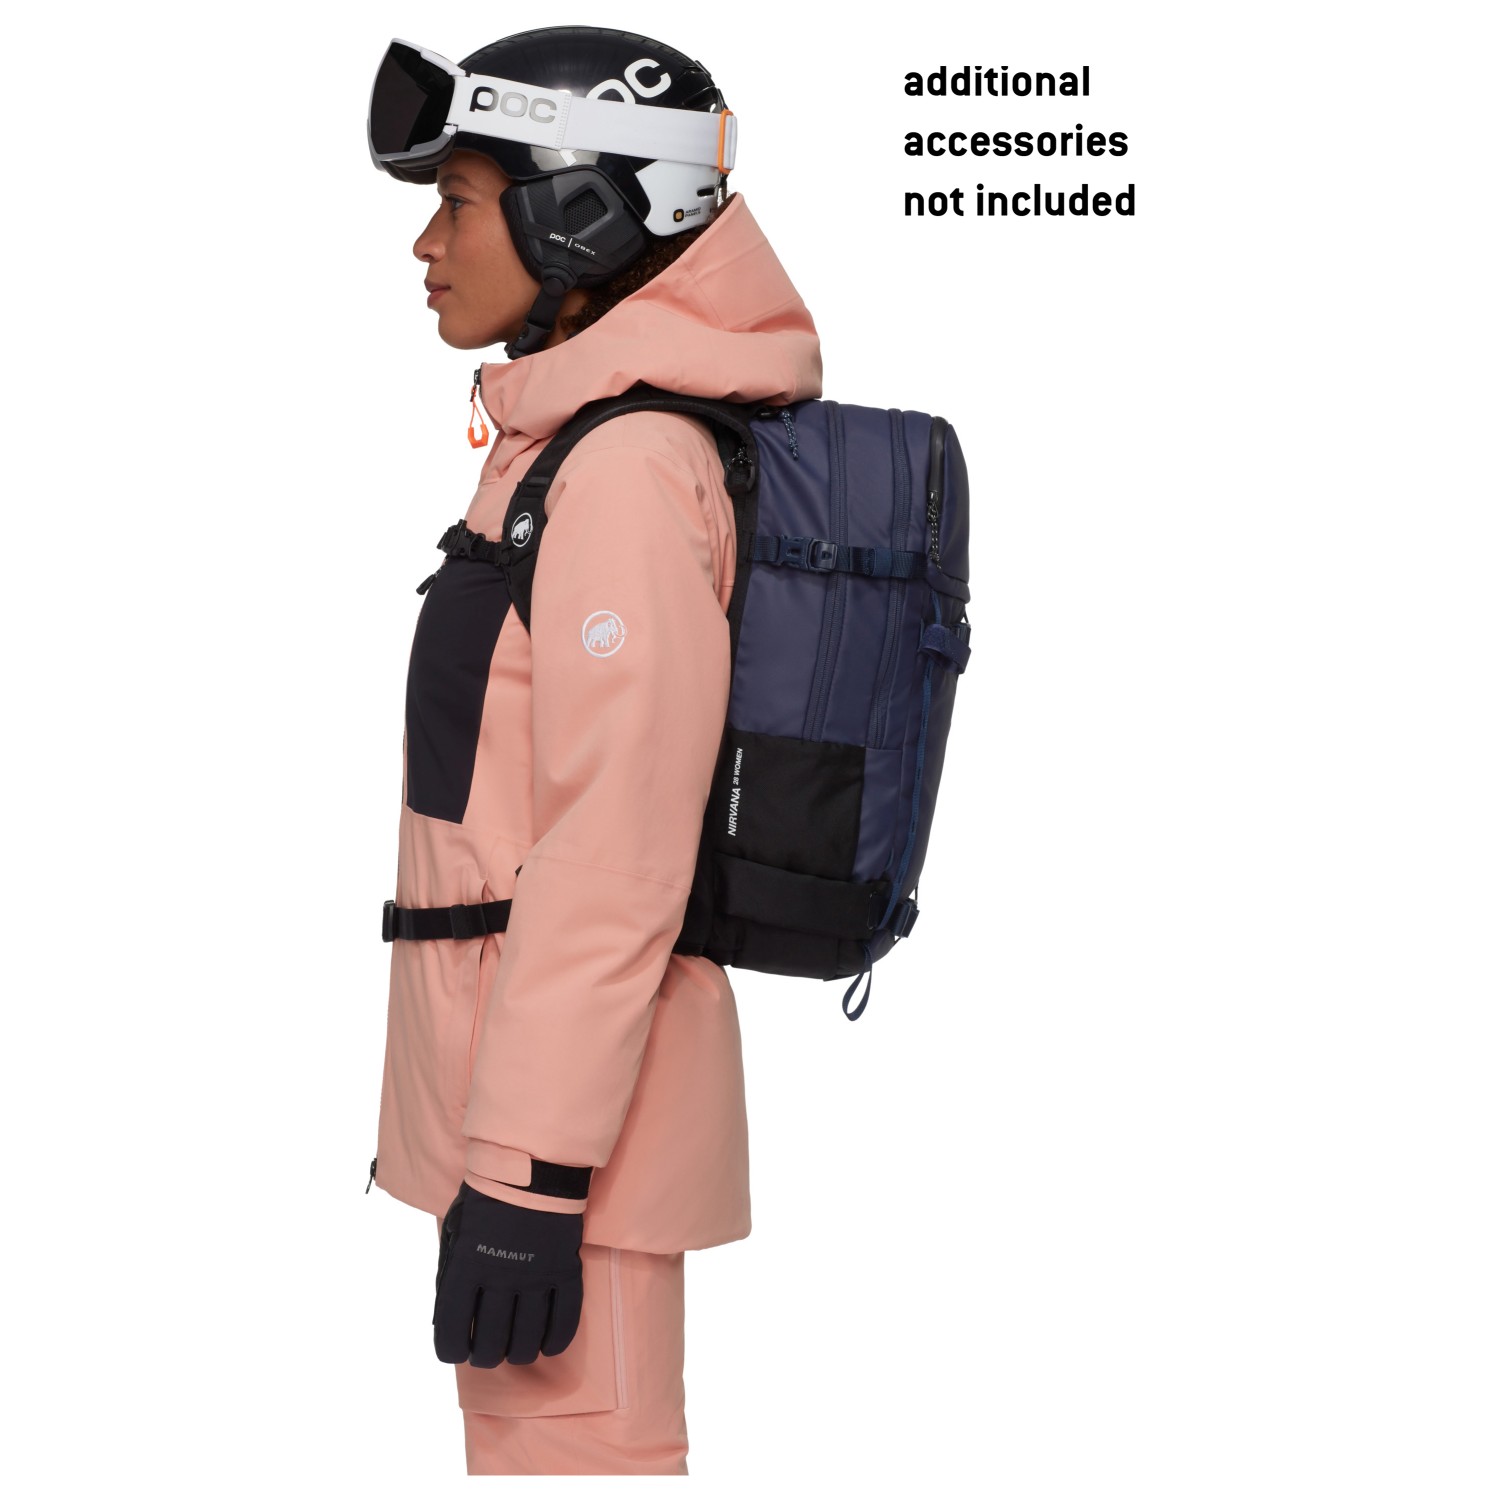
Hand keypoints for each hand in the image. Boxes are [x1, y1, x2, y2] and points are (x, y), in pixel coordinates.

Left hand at [433, 1181, 584, 1366]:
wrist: (533, 1165)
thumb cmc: (486, 1198)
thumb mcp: (455, 1231)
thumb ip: (450, 1274)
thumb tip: (446, 1317)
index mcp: (466, 1266)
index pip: (453, 1330)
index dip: (452, 1349)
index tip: (457, 1350)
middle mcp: (500, 1277)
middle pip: (491, 1343)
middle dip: (486, 1356)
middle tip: (488, 1352)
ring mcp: (536, 1276)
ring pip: (528, 1339)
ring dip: (520, 1354)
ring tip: (516, 1351)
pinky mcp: (565, 1270)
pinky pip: (564, 1319)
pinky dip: (556, 1340)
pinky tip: (548, 1345)